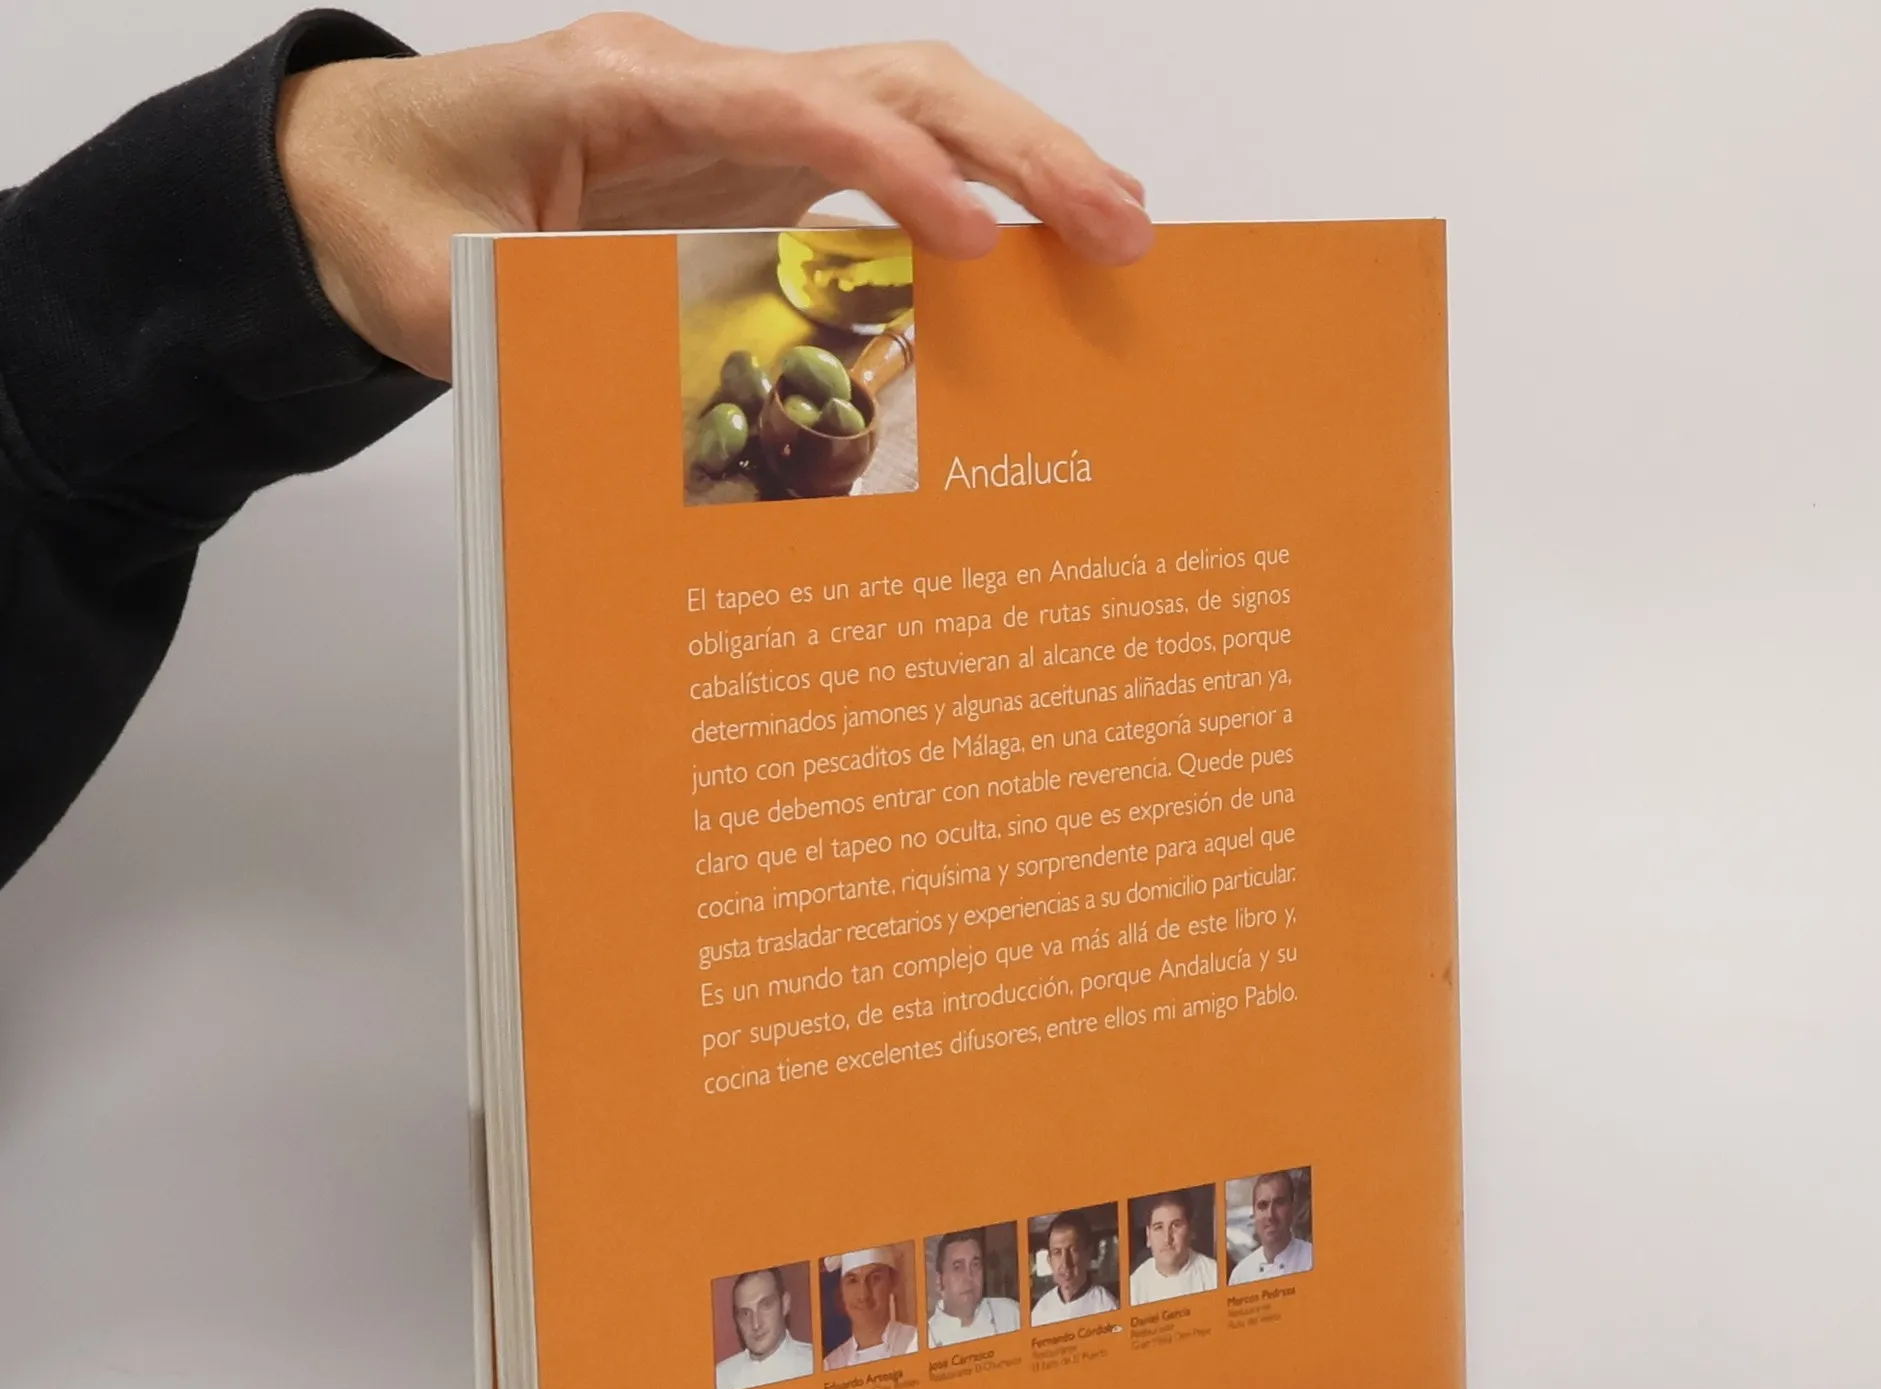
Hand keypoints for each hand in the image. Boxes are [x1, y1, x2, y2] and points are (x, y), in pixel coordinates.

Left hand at [277, 14, 1151, 379]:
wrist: (359, 180)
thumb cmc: (393, 218)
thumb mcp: (443, 293)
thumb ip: (541, 335)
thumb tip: (661, 410)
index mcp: (625, 91)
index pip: (797, 107)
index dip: (895, 166)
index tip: (973, 241)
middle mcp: (702, 88)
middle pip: (895, 82)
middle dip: (1015, 150)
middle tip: (1118, 227)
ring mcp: (737, 123)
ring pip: (908, 109)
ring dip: (1018, 166)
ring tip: (1113, 233)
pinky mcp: (752, 170)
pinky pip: (878, 169)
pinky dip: (962, 208)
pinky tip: (1023, 264)